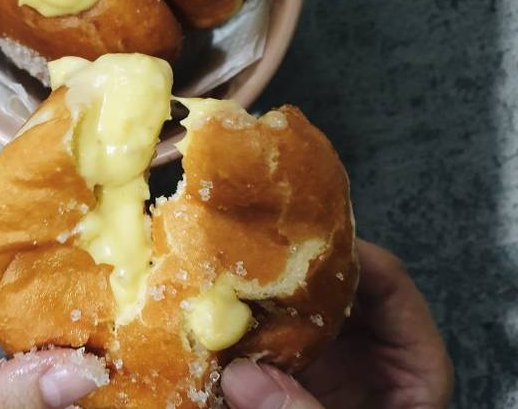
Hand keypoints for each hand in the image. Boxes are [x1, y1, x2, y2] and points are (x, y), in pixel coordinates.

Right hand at [222, 239, 453, 408]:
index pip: (389, 286)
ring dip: (260, 302)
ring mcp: (328, 366)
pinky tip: (212, 328)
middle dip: (290, 272)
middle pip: (335, 292)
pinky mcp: (292, 383)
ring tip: (220, 280)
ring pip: (295, 316)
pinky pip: (268, 349)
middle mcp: (369, 353)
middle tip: (244, 252)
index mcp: (411, 364)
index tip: (304, 240)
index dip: (353, 255)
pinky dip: (242, 339)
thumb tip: (240, 379)